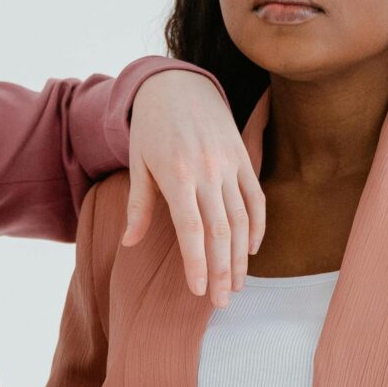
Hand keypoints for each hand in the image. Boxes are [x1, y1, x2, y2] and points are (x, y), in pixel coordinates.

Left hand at [122, 71, 264, 307]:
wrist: (178, 84)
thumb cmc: (151, 126)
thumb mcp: (138, 162)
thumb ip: (138, 205)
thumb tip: (130, 243)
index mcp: (177, 174)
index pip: (191, 229)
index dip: (197, 262)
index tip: (199, 291)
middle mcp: (207, 171)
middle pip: (220, 230)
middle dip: (223, 270)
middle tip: (223, 302)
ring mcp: (229, 164)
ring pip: (242, 219)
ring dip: (242, 256)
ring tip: (238, 285)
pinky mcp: (243, 158)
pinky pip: (256, 198)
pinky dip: (257, 226)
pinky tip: (252, 250)